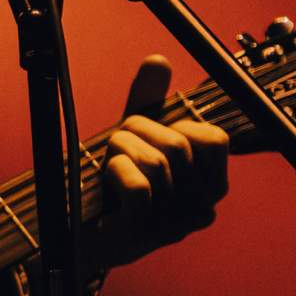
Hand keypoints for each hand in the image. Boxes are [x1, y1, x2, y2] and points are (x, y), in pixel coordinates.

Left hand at [89, 55, 230, 270]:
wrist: (79, 229)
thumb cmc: (115, 180)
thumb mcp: (134, 136)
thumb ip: (149, 101)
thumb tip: (158, 60)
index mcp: (210, 183)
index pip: (216, 139)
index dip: (178, 126)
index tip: (153, 137)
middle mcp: (201, 207)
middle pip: (178, 145)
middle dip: (136, 132)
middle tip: (118, 149)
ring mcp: (174, 225)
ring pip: (156, 162)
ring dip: (119, 152)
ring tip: (110, 169)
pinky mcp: (144, 235)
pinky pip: (139, 187)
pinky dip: (116, 173)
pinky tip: (108, 188)